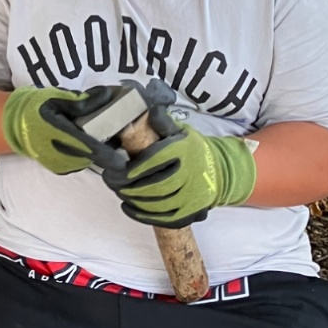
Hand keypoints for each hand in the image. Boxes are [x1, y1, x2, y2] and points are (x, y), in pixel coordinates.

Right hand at [1, 86, 111, 174]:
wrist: (15, 125)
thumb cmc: (36, 108)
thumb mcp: (56, 98)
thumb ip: (82, 100)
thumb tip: (107, 95)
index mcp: (58, 133)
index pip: (89, 147)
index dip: (108, 155)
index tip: (123, 158)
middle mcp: (59, 153)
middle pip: (92, 156)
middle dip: (107, 149)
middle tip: (120, 136)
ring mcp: (59, 164)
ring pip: (87, 160)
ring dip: (98, 152)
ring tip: (107, 137)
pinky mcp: (59, 169)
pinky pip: (80, 162)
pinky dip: (88, 154)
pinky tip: (91, 143)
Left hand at [101, 114, 257, 227]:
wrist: (218, 171)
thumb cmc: (191, 149)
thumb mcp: (180, 131)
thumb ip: (163, 123)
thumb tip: (150, 109)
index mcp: (184, 151)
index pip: (154, 161)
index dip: (132, 168)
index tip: (114, 169)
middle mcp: (190, 174)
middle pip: (153, 184)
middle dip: (126, 185)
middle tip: (109, 180)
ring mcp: (191, 196)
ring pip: (156, 202)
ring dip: (131, 198)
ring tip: (117, 190)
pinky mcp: (189, 212)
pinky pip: (162, 218)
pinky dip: (141, 214)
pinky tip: (127, 206)